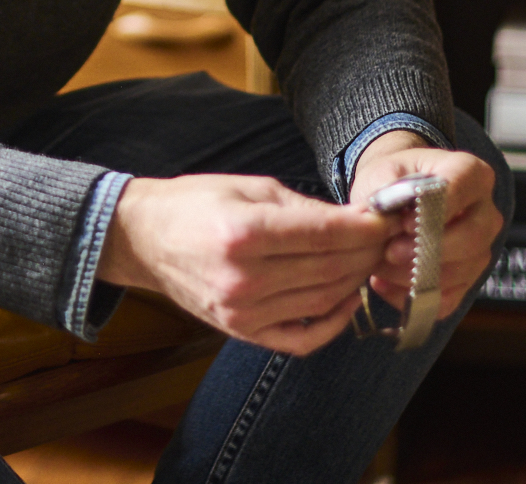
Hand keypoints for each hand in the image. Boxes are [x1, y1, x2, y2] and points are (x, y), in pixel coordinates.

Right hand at [97, 173, 392, 355]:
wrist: (143, 239)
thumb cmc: (194, 204)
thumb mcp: (249, 187)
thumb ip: (302, 207)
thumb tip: (354, 220)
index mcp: (244, 232)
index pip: (325, 235)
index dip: (363, 228)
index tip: (383, 218)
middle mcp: (244, 278)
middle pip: (329, 270)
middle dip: (365, 252)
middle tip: (382, 237)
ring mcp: (242, 312)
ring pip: (322, 302)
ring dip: (354, 281)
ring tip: (366, 260)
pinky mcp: (242, 332)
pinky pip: (302, 339)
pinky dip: (333, 323)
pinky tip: (345, 299)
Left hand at [345, 130, 501, 316]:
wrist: (395, 196)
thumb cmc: (392, 180)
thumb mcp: (382, 173)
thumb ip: (385, 192)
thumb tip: (389, 219)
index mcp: (470, 173)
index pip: (462, 190)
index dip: (434, 211)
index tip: (405, 223)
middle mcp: (485, 212)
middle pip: (471, 239)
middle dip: (427, 251)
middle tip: (390, 252)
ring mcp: (481, 249)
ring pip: (460, 273)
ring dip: (414, 277)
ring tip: (379, 266)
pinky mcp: (468, 280)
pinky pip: (448, 299)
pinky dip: (412, 298)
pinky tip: (384, 283)